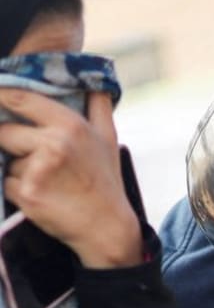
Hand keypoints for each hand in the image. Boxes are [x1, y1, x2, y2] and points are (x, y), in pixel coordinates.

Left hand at [0, 89, 141, 267]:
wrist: (106, 226)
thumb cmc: (105, 181)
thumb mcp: (108, 138)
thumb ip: (98, 105)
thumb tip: (93, 81)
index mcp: (71, 125)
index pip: (19, 98)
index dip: (2, 97)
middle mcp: (54, 143)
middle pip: (5, 131)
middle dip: (12, 143)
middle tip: (37, 158)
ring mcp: (38, 169)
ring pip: (6, 159)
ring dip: (18, 169)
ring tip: (48, 181)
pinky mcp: (26, 193)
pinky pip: (6, 182)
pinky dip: (17, 189)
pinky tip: (43, 195)